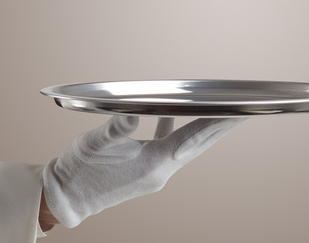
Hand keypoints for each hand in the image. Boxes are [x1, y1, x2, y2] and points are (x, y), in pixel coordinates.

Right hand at [42, 115, 244, 227]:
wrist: (66, 197)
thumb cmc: (80, 170)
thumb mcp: (95, 143)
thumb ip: (116, 127)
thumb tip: (131, 112)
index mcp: (154, 163)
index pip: (193, 138)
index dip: (217, 124)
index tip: (239, 113)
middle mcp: (160, 171)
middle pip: (197, 145)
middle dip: (219, 127)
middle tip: (242, 111)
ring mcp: (153, 173)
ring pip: (184, 147)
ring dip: (199, 130)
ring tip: (216, 113)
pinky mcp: (144, 172)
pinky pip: (165, 147)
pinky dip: (171, 131)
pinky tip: (168, 118)